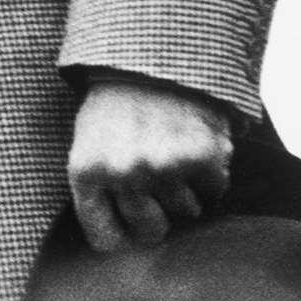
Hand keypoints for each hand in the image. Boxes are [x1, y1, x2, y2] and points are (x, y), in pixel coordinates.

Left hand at [68, 69, 233, 251]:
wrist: (149, 58)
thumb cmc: (113, 105)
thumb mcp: (88, 142)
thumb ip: (98, 189)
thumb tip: (117, 243)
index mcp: (85, 170)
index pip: (105, 238)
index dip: (123, 237)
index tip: (131, 229)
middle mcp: (122, 173)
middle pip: (151, 231)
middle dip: (159, 214)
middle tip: (156, 183)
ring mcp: (162, 166)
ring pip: (187, 211)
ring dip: (186, 189)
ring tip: (171, 151)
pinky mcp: (200, 156)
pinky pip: (215, 190)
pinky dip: (211, 173)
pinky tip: (194, 144)